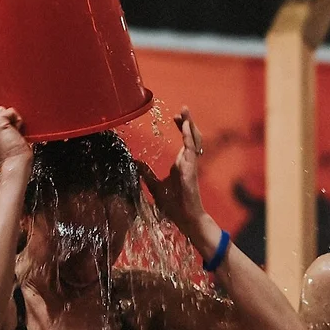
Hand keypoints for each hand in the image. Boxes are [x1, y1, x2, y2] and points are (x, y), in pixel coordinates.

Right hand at [0, 107, 32, 172]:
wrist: (14, 166)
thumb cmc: (9, 161)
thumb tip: (0, 125)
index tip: (4, 137)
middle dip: (3, 121)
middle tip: (9, 137)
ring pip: (1, 111)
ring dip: (10, 121)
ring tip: (12, 135)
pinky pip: (10, 111)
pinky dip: (17, 119)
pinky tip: (16, 132)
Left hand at [137, 108, 208, 237]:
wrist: (185, 218)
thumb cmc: (174, 205)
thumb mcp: (155, 186)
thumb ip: (147, 174)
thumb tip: (136, 163)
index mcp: (181, 164)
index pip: (184, 141)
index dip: (181, 128)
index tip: (175, 118)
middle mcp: (187, 161)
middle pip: (191, 136)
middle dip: (187, 122)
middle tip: (182, 110)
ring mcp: (190, 164)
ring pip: (194, 140)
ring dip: (190, 125)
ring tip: (185, 113)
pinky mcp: (191, 169)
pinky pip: (192, 150)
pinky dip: (189, 137)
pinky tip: (185, 127)